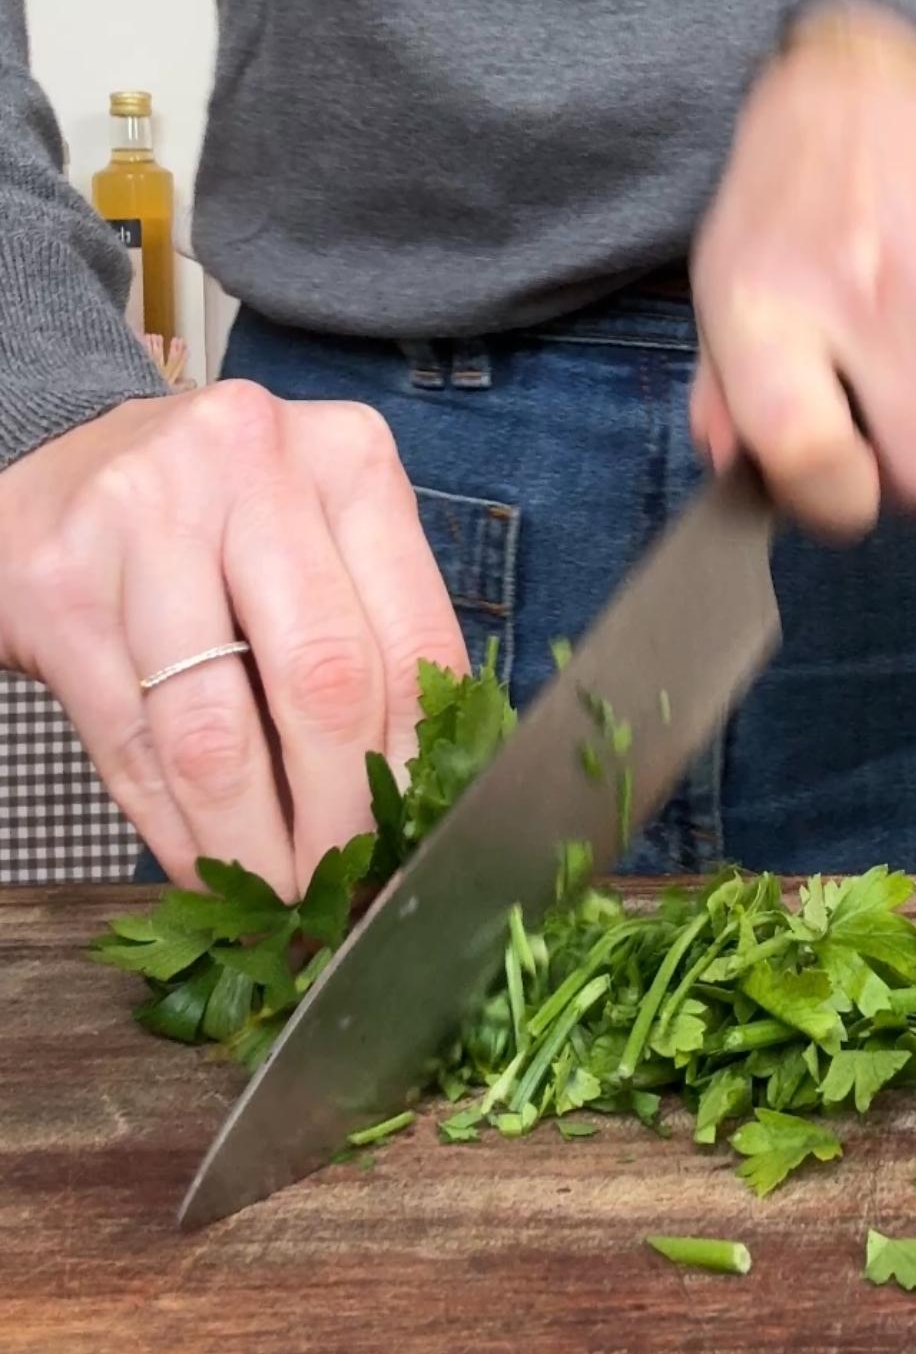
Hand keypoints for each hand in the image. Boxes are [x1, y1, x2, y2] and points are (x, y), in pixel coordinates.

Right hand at [0, 383, 465, 895]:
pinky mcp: (61, 585)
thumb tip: (415, 807)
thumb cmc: (216, 520)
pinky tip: (201, 864)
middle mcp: (251, 465)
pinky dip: (173, 824)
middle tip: (342, 886)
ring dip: (249, 841)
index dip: (420, 768)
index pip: (414, 641)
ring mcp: (143, 517)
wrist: (57, 469)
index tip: (417, 843)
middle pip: (325, 683)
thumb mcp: (313, 540)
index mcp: (347, 459)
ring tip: (273, 894)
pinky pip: (133, 742)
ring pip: (216, 730)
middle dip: (338, 817)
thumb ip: (369, 640)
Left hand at [691, 2, 915, 538]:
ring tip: (892, 365)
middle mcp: (869, 304)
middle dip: (901, 482)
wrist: (876, 84)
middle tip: (869, 444)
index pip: (815, 458)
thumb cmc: (783, 202)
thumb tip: (741, 478)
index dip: (827, 504)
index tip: (824, 491)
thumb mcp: (719, 288)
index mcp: (772, 310)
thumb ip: (723, 397)